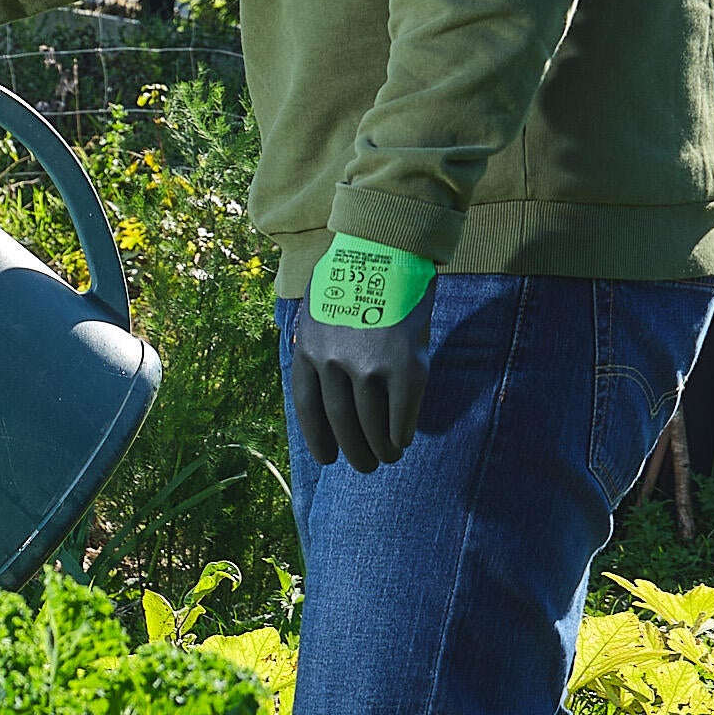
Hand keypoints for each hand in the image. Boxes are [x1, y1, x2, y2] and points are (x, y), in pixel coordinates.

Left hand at [291, 236, 436, 472]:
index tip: (328, 458)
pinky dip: (402, 433)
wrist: (389, 249)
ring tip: (386, 457)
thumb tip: (328, 391)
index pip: (307, 409)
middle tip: (364, 465)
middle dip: (354, 452)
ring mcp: (369, 367)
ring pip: (372, 426)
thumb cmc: (355, 278)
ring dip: (380, 449)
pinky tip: (404, 440)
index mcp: (308, 351)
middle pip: (341, 424)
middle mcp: (333, 364)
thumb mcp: (319, 311)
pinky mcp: (405, 367)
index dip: (318, 439)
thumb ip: (320, 348)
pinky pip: (402, 416)